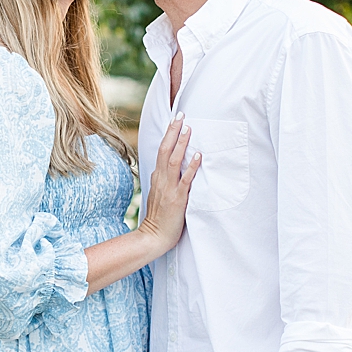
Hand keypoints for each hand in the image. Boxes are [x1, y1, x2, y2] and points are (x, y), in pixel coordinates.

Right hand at [138, 116, 198, 255]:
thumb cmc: (159, 218)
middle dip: (173, 131)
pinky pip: (185, 180)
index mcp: (157, 177)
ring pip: (173, 160)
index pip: (161, 150)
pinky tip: (198, 156)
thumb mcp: (159, 194)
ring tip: (188, 128)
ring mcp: (169, 188)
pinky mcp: (177, 199)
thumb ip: (164, 180)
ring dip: (181, 144)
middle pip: (165, 150)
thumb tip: (170, 168)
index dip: (168, 134)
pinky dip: (191, 167)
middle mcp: (161, 179)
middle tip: (180, 114)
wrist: (152, 237)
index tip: (175, 119)